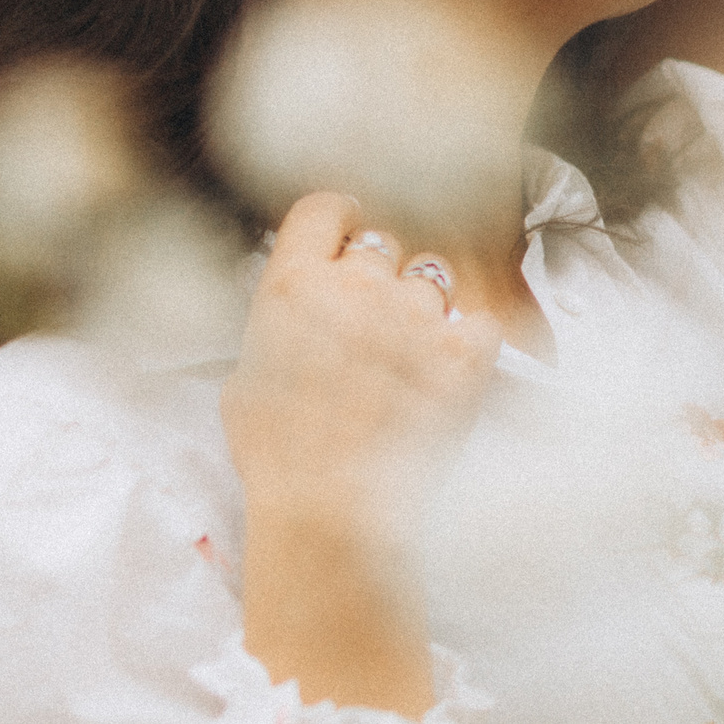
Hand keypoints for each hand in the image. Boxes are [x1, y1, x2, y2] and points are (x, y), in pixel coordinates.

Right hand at [221, 191, 501, 543]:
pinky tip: (452, 369)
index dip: (339, 219)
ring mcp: (416, 318)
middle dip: (378, 278)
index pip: (325, 208)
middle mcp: (357, 287)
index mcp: (294, 285)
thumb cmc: (276, 458)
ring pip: (432, 279)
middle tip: (372, 324)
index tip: (347, 235)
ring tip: (409, 359)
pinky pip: (480, 320)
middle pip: (381, 246)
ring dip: (423, 309)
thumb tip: (292, 308)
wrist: (328, 515)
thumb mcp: (243, 379)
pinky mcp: (464, 354)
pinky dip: (470, 339)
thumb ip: (274, 325)